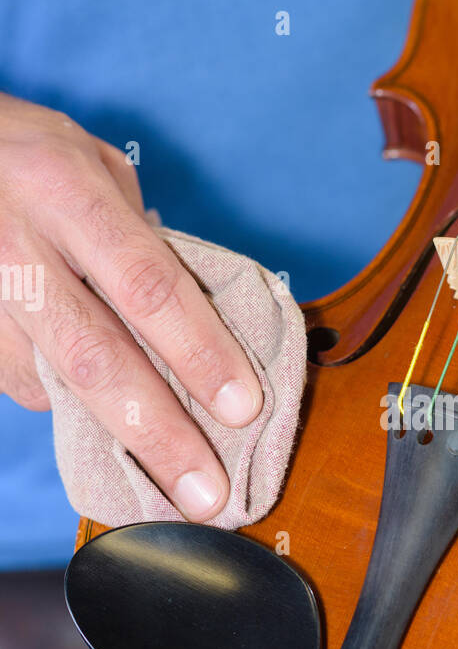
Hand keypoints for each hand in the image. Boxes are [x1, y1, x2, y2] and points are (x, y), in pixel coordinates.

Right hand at [0, 93, 262, 519]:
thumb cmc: (23, 153)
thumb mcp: (88, 159)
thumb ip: (140, 233)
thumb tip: (197, 316)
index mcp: (65, 188)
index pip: (147, 284)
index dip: (199, 352)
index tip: (243, 409)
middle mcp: (16, 245)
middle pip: (97, 357)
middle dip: (160, 434)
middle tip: (208, 495)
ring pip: (56, 386)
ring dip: (117, 437)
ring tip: (166, 483)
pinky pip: (24, 384)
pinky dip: (69, 401)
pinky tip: (95, 404)